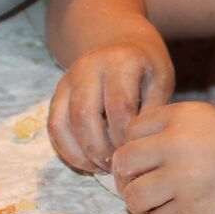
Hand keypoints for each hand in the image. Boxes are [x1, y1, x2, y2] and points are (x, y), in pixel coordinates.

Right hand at [47, 42, 173, 174]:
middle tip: (117, 166)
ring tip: (103, 167)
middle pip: (84, 115)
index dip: (125, 136)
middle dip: (100, 148)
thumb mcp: (160, 82)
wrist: (121, 46)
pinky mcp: (57, 93)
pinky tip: (87, 162)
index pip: (118, 105)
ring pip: (63, 123)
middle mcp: (89, 67)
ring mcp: (68, 80)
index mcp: (121, 62)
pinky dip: (68, 150)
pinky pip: (54, 127)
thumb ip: (152, 111)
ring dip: (82, 153)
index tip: (136, 153)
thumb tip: (139, 146)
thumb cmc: (146, 70)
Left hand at [112, 102, 214, 213]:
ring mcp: (184, 179)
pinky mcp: (194, 211)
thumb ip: (174, 127)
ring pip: (134, 198)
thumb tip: (135, 152)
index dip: (136, 148)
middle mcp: (177, 144)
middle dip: (129, 176)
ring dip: (143, 204)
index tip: (147, 160)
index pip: (131, 131)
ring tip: (160, 203)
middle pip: (124, 163)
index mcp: (182, 116)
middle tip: (144, 184)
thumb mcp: (210, 118)